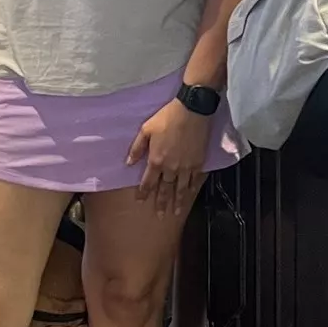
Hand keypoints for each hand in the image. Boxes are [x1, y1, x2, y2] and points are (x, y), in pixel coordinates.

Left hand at [128, 98, 212, 217]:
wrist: (192, 110)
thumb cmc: (167, 117)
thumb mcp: (146, 129)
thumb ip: (137, 148)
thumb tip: (128, 163)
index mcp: (156, 160)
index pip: (148, 182)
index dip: (144, 193)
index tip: (140, 201)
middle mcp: (171, 168)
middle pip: (165, 189)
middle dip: (161, 203)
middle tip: (160, 216)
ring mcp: (186, 167)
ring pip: (181, 189)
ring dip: (178, 202)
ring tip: (176, 213)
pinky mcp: (199, 162)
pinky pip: (195, 180)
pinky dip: (192, 188)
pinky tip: (191, 194)